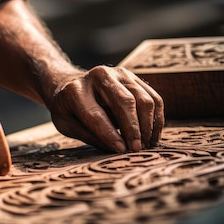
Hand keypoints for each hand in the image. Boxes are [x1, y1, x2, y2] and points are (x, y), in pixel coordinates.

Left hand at [46, 66, 163, 152]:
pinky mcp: (133, 77)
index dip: (110, 133)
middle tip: (136, 150)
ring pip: (143, 99)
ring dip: (148, 125)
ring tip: (146, 145)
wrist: (69, 84)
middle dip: (134, 129)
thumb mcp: (67, 125)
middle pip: (125, 102)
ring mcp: (118, 73)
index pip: (96, 114)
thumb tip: (118, 149)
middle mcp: (98, 76)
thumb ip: (90, 135)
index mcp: (75, 90)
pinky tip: (152, 135)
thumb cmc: (67, 109)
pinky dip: (156, 118)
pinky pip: (153, 98)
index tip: (121, 150)